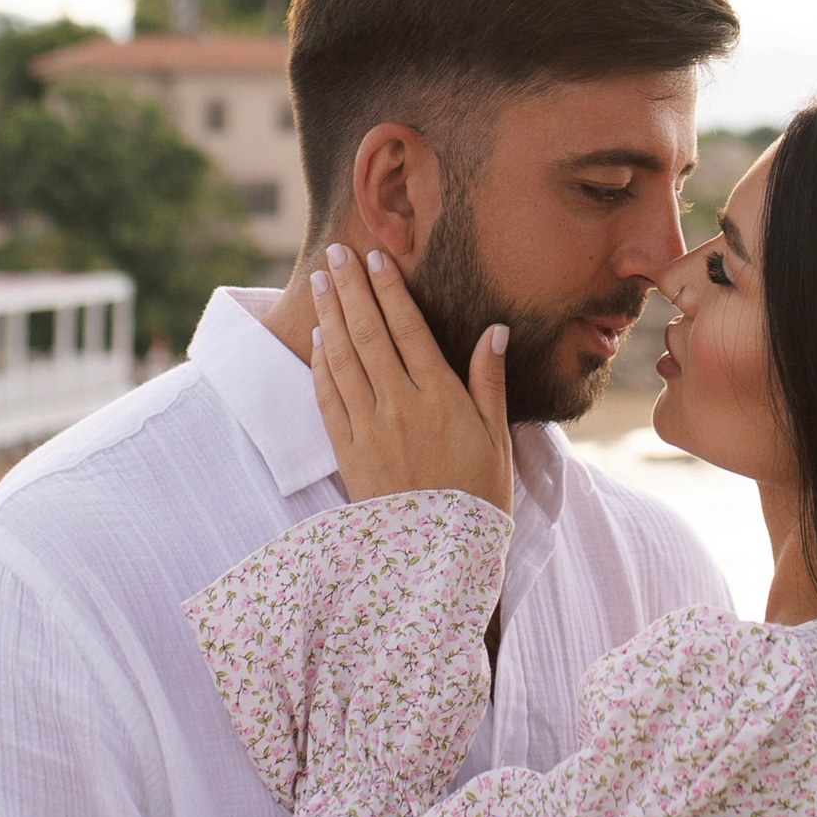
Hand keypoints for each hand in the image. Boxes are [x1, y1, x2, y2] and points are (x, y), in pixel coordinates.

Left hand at [312, 242, 514, 516]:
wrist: (439, 561)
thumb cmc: (478, 499)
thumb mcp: (498, 439)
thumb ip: (490, 381)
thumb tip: (494, 329)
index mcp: (441, 399)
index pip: (409, 330)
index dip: (390, 291)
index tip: (376, 258)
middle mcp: (400, 407)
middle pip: (369, 335)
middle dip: (351, 290)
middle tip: (337, 255)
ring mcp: (369, 430)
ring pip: (343, 360)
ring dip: (330, 317)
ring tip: (321, 283)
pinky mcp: (348, 453)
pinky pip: (328, 399)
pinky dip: (321, 364)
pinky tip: (318, 339)